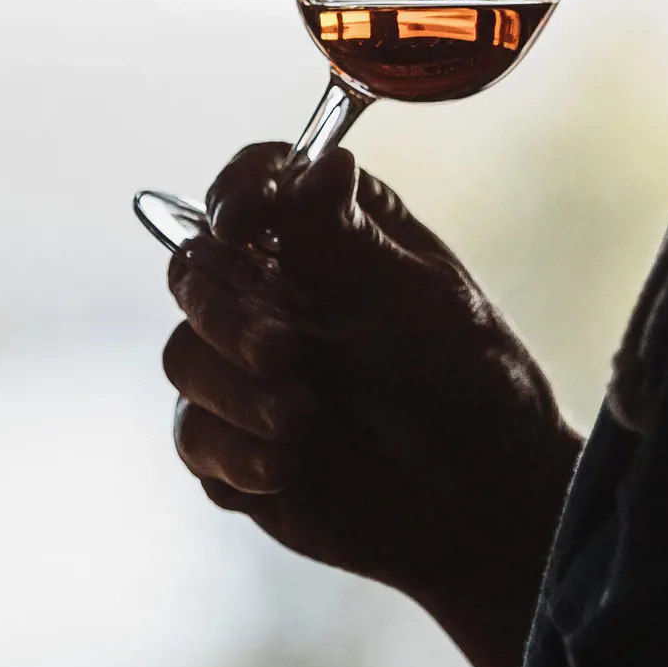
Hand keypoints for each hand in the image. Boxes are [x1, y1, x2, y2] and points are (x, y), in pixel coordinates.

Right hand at [164, 140, 583, 666]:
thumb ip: (354, 242)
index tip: (239, 224)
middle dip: (226, 311)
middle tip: (283, 350)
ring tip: (305, 420)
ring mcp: (248, 369)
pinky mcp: (235, 443)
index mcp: (328, 237)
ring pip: (182, 354)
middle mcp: (277, 293)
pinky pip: (192, 434)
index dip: (235, 193)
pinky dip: (232, 451)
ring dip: (234, 389)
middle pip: (194, 268)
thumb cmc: (474, 387)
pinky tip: (286, 469)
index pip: (254, 183)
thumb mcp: (424, 306)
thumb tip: (322, 160)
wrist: (485, 505)